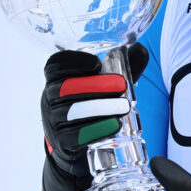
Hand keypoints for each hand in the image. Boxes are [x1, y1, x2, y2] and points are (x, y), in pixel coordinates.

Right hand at [40, 46, 148, 190]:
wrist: (73, 141)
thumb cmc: (90, 101)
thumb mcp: (102, 82)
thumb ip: (120, 65)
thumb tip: (140, 49)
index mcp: (56, 78)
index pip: (55, 65)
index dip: (73, 62)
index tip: (97, 63)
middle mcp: (50, 97)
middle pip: (65, 88)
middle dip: (95, 85)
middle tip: (122, 85)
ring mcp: (53, 120)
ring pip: (71, 112)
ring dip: (99, 108)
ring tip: (124, 106)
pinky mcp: (61, 141)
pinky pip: (74, 136)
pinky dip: (96, 130)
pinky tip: (115, 125)